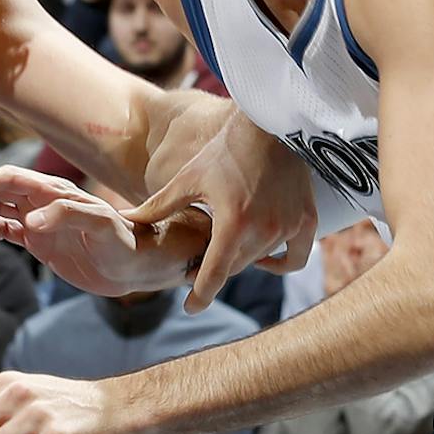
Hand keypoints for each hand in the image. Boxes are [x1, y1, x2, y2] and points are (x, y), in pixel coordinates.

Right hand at [0, 166, 184, 294]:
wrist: (134, 267)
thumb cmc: (124, 242)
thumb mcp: (102, 226)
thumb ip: (67, 216)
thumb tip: (29, 221)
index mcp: (53, 192)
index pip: (10, 179)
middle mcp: (41, 202)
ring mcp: (37, 221)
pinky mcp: (38, 241)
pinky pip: (3, 232)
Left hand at [123, 114, 317, 311]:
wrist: (271, 124)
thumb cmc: (225, 150)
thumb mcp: (188, 179)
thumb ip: (159, 206)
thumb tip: (126, 219)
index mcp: (233, 223)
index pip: (213, 274)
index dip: (200, 296)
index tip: (190, 309)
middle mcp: (264, 230)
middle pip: (235, 268)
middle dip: (215, 270)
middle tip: (198, 267)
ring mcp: (289, 227)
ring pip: (260, 262)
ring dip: (242, 261)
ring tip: (224, 251)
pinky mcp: (307, 220)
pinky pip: (294, 257)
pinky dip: (278, 263)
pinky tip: (264, 259)